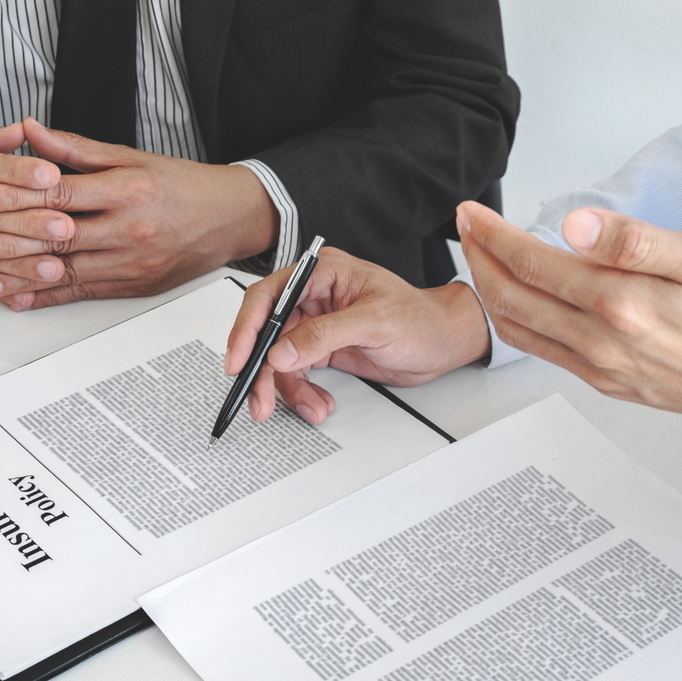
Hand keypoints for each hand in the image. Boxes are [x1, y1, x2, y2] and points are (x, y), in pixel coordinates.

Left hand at [0, 119, 278, 309]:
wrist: (232, 219)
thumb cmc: (184, 186)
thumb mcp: (132, 157)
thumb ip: (76, 149)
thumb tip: (30, 131)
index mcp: (127, 192)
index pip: (61, 196)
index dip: (17, 197)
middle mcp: (128, 232)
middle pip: (58, 238)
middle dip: (9, 242)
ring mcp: (131, 264)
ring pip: (67, 273)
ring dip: (22, 277)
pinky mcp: (133, 287)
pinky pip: (84, 294)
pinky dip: (49, 298)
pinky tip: (21, 299)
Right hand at [224, 248, 490, 424]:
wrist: (443, 342)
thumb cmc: (420, 318)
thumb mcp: (374, 323)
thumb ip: (325, 334)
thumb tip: (284, 350)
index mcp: (322, 273)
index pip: (268, 297)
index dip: (248, 329)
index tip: (238, 360)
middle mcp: (313, 296)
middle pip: (267, 333)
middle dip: (263, 370)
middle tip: (260, 399)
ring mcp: (316, 324)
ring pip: (280, 359)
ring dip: (287, 388)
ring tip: (310, 407)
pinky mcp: (322, 348)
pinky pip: (297, 373)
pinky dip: (303, 393)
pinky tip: (319, 403)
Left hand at [458, 201, 681, 447]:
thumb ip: (634, 242)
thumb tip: (576, 226)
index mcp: (621, 305)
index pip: (533, 264)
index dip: (494, 236)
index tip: (474, 214)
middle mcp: (601, 343)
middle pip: (513, 300)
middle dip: (479, 259)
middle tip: (466, 229)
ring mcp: (600, 368)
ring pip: (521, 331)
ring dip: (491, 293)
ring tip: (481, 260)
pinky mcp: (606, 383)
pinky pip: (544, 353)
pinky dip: (517, 324)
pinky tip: (519, 302)